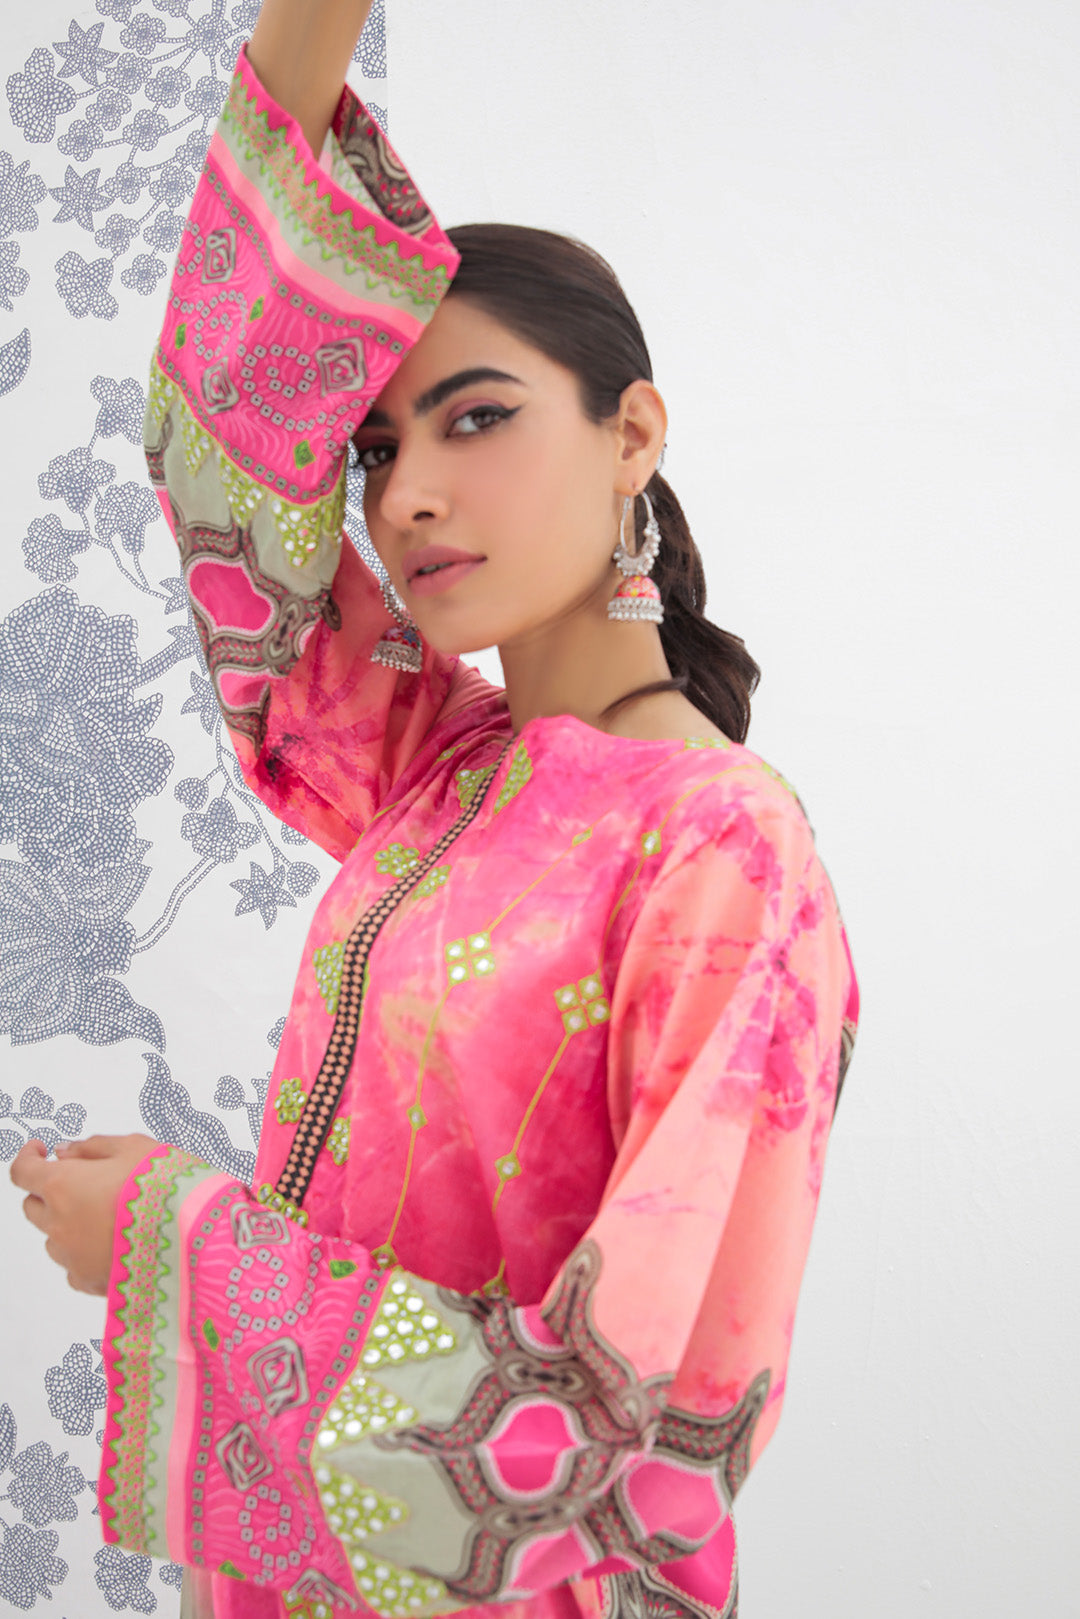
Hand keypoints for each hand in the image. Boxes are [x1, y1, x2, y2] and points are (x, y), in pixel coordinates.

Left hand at [10, 1134, 160, 1295]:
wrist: (194, 1235)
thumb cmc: (166, 1186)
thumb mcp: (134, 1148)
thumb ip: (93, 1147)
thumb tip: (65, 1151)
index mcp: (63, 1185)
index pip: (23, 1171)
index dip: (28, 1156)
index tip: (39, 1150)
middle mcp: (58, 1223)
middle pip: (32, 1206)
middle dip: (48, 1190)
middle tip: (81, 1181)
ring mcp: (71, 1257)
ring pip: (52, 1238)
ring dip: (66, 1223)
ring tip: (105, 1215)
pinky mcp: (88, 1281)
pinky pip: (73, 1266)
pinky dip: (83, 1252)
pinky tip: (112, 1242)